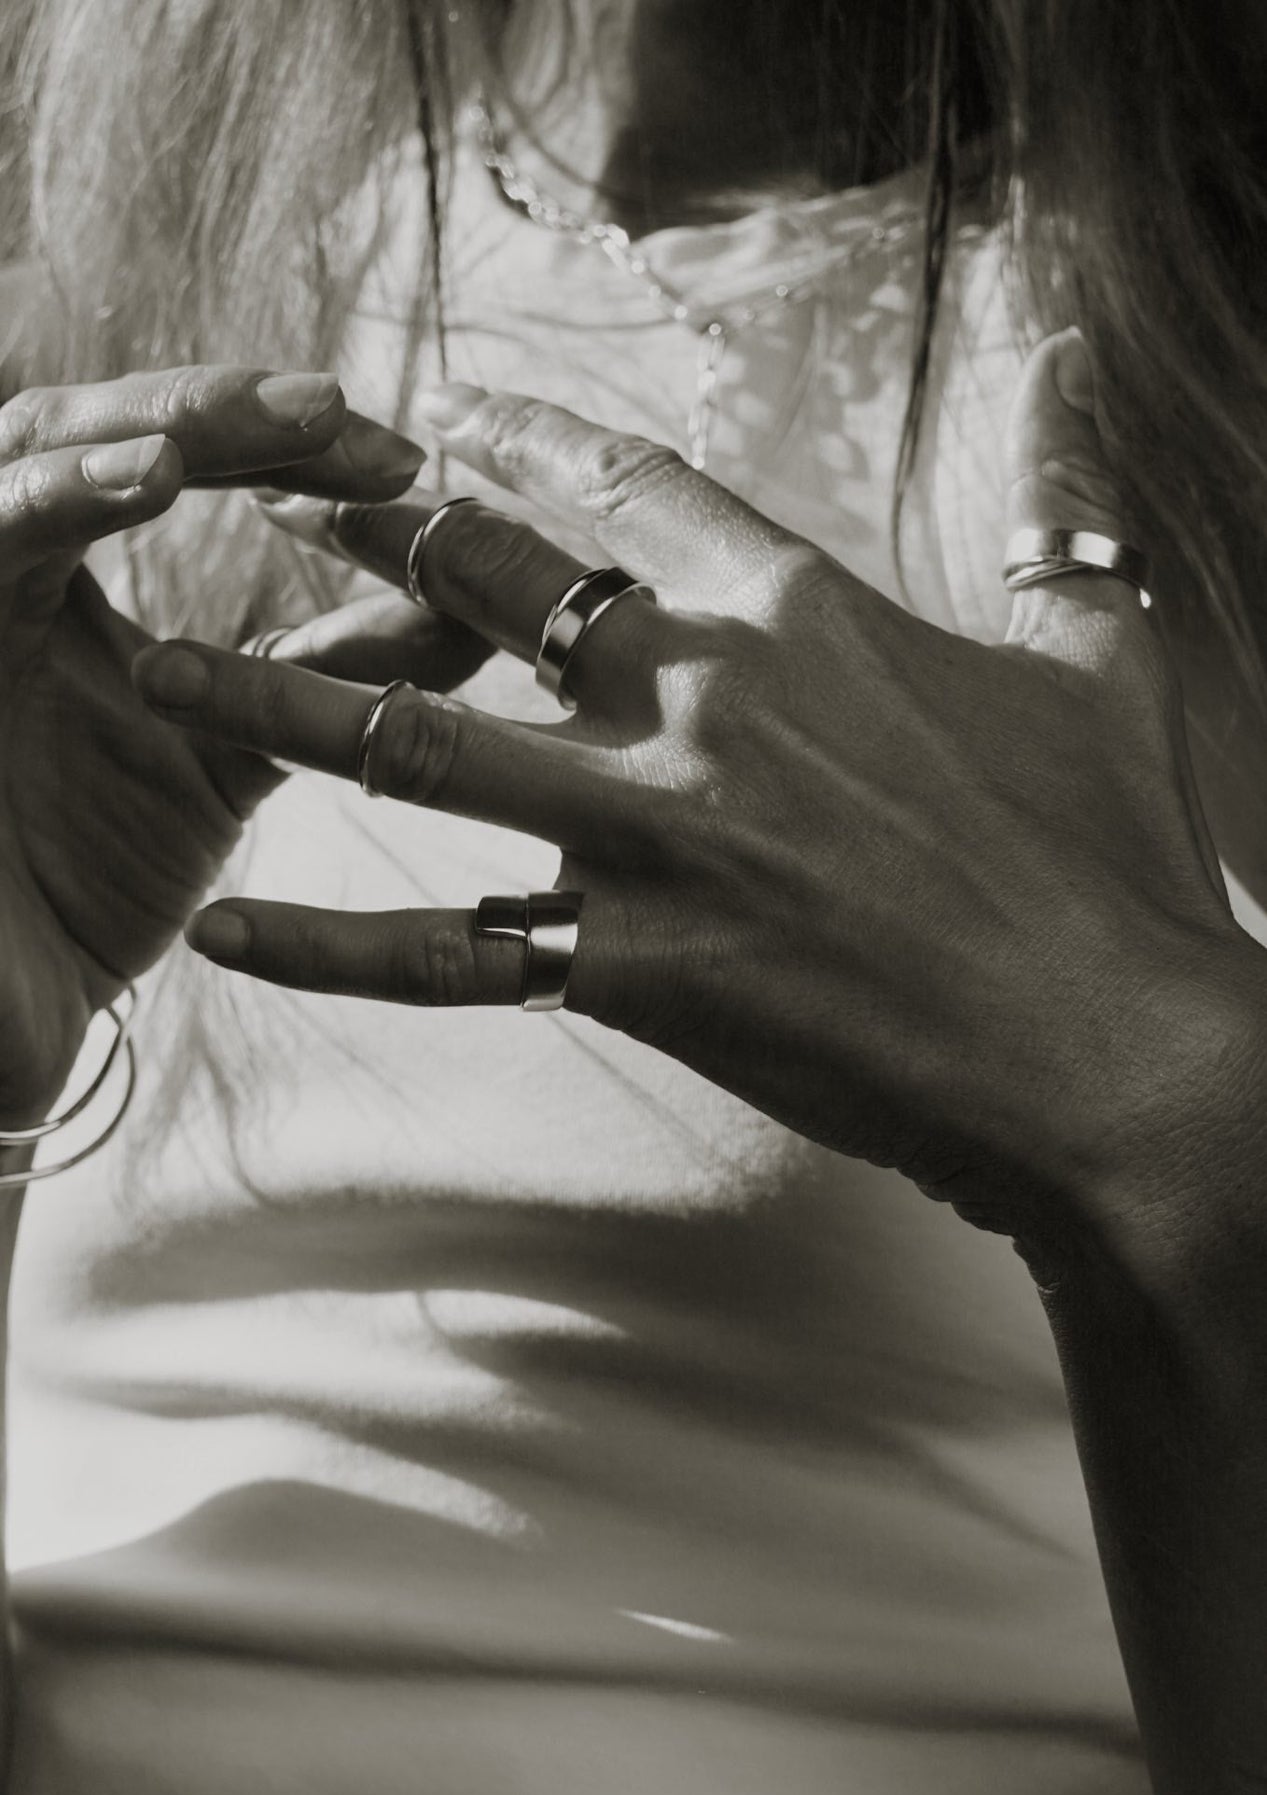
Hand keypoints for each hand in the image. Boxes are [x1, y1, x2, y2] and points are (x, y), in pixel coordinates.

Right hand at [0, 362, 475, 1125]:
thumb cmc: (82, 892)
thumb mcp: (220, 765)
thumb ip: (322, 686)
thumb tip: (473, 618)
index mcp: (68, 591)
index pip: (170, 465)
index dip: (285, 453)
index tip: (407, 462)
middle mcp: (5, 572)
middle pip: (108, 435)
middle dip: (230, 414)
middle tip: (348, 411)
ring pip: (33, 450)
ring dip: (156, 422)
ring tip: (283, 417)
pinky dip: (59, 491)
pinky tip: (150, 472)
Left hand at [134, 333, 1265, 1280]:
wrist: (1101, 1051)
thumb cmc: (1106, 865)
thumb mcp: (1102, 674)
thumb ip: (1064, 548)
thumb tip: (1077, 428)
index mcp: (801, 609)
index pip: (631, 481)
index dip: (524, 430)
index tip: (447, 411)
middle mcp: (701, 697)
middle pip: (488, 573)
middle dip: (367, 519)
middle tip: (271, 493)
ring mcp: (653, 834)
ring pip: (413, 743)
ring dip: (272, 691)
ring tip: (158, 662)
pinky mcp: (635, 967)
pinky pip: (444, 955)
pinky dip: (328, 950)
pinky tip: (226, 937)